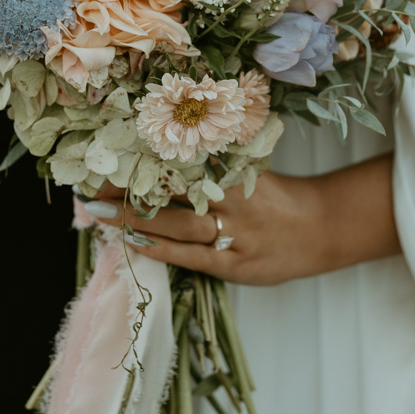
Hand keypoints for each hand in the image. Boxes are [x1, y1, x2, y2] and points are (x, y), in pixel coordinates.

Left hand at [90, 154, 399, 285]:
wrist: (321, 228)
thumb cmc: (279, 195)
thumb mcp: (251, 169)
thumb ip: (216, 161)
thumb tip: (166, 147)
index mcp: (234, 170)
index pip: (180, 161)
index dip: (145, 158)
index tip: (113, 150)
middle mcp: (231, 200)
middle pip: (172, 191)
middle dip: (130, 188)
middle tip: (93, 182)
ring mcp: (234, 234)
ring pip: (177, 225)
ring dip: (136, 219)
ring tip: (101, 212)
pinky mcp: (235, 266)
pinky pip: (192, 257)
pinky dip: (162, 250)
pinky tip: (135, 243)